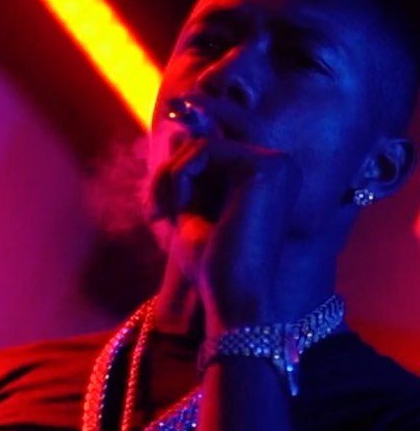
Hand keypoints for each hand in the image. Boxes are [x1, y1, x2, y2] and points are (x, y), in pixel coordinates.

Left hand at [150, 130, 302, 332]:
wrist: (234, 301)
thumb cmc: (214, 270)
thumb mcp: (191, 213)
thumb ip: (185, 174)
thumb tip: (175, 129)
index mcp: (266, 179)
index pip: (212, 152)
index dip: (177, 172)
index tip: (155, 209)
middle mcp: (278, 166)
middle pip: (207, 143)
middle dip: (168, 173)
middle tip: (153, 210)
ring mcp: (276, 164)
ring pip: (203, 144)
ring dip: (170, 176)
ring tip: (164, 212)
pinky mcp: (263, 167)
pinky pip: (205, 148)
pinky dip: (179, 176)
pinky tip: (179, 208)